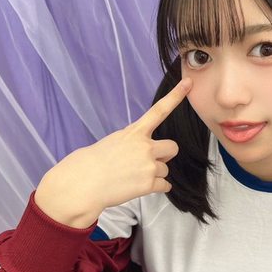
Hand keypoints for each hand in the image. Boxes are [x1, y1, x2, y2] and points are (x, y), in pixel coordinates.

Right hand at [35, 78, 191, 226]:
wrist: (84, 183)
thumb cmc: (94, 163)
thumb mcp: (114, 142)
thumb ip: (134, 142)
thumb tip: (147, 153)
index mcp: (134, 133)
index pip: (159, 110)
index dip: (175, 96)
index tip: (188, 83)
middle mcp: (145, 146)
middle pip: (173, 148)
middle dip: (165, 155)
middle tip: (148, 162)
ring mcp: (149, 165)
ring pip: (165, 169)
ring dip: (154, 174)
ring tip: (134, 177)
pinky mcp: (149, 184)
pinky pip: (165, 185)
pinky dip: (156, 188)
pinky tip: (138, 187)